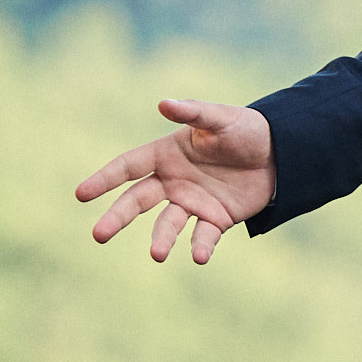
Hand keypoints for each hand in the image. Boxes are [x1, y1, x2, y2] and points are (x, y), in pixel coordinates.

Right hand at [75, 97, 276, 265]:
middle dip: (117, 217)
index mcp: (166, 154)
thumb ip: (192, 113)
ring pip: (167, 224)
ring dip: (161, 239)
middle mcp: (173, 181)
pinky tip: (199, 257)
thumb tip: (163, 103)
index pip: (128, 167)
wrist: (280, 153)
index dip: (104, 179)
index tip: (81, 194)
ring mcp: (192, 202)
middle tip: (98, 235)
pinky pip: (203, 236)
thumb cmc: (245, 130)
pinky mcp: (215, 220)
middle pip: (137, 201)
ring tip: (157, 255)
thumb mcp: (219, 118)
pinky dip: (200, 247)